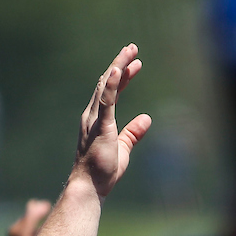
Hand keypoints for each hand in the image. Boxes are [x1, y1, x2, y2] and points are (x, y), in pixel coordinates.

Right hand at [71, 43, 151, 197]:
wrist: (89, 188)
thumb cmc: (102, 172)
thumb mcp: (123, 148)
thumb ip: (133, 132)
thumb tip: (146, 118)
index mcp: (98, 120)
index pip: (110, 93)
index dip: (122, 77)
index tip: (135, 65)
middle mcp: (92, 116)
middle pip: (106, 83)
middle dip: (119, 64)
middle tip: (132, 47)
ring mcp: (94, 120)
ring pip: (105, 86)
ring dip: (118, 66)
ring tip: (130, 51)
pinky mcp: (100, 127)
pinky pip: (106, 101)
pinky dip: (111, 84)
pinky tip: (118, 70)